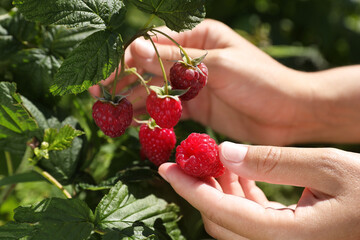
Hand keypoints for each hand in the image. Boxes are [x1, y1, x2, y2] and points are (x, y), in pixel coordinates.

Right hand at [90, 19, 359, 144]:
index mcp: (198, 38)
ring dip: (135, 101)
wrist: (289, 113)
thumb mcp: (217, 66)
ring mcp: (194, 85)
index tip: (111, 75)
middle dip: (126, 82)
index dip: (130, 59)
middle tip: (101, 96)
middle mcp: (193, 60)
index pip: (154, 45)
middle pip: (151, 69)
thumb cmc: (259, 80)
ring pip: (157, 91)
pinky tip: (136, 123)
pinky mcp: (198, 107)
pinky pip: (170, 110)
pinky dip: (154, 116)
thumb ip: (176, 61)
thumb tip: (134, 49)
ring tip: (112, 113)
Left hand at [159, 142, 359, 239]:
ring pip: (233, 219)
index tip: (166, 168)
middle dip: (200, 187)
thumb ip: (272, 162)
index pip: (220, 213)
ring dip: (219, 189)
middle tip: (190, 157)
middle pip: (220, 221)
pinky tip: (238, 171)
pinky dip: (239, 194)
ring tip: (214, 158)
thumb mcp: (327, 167)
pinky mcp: (287, 235)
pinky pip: (251, 218)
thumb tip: (224, 153)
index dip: (189, 189)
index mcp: (285, 236)